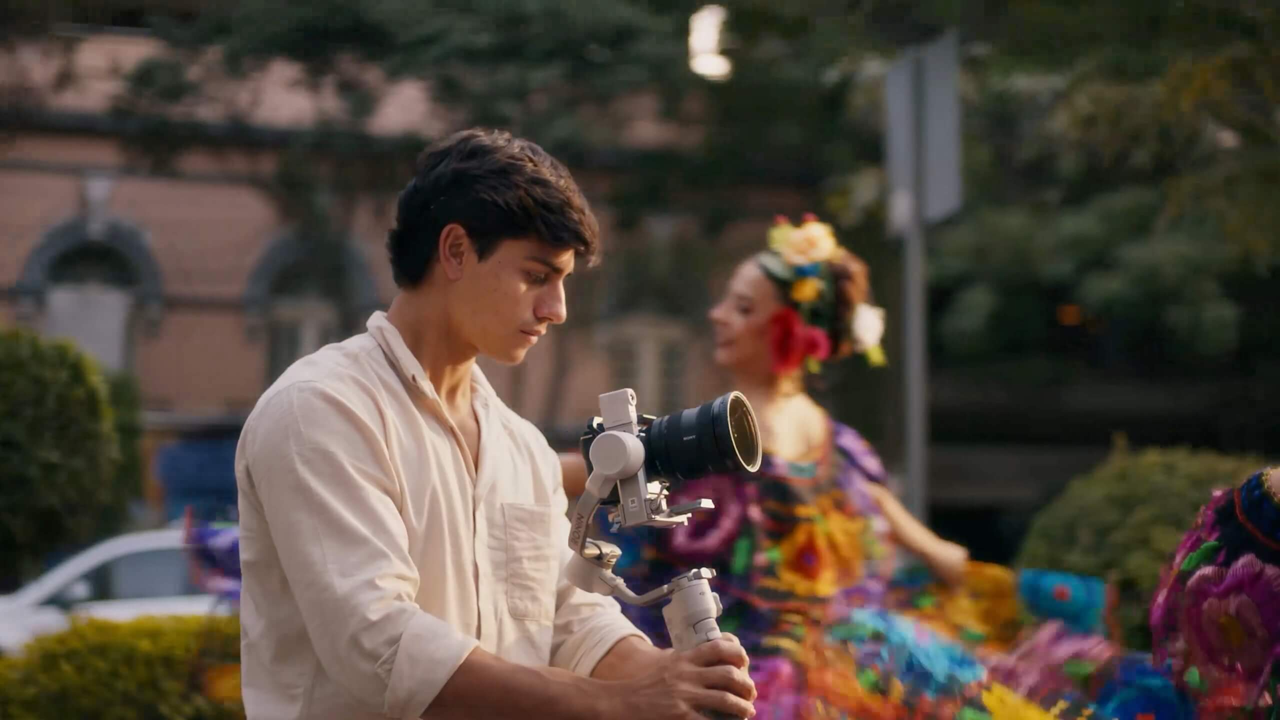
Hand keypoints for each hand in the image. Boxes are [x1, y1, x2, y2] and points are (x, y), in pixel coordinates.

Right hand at [602, 635, 755, 718]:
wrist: (618, 702)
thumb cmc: (644, 687)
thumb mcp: (666, 666)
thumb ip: (686, 664)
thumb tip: (710, 667)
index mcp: (683, 659)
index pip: (718, 647)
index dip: (738, 654)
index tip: (744, 664)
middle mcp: (686, 674)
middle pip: (729, 673)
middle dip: (746, 685)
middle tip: (750, 694)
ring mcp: (684, 696)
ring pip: (726, 699)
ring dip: (743, 707)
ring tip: (747, 711)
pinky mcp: (681, 716)